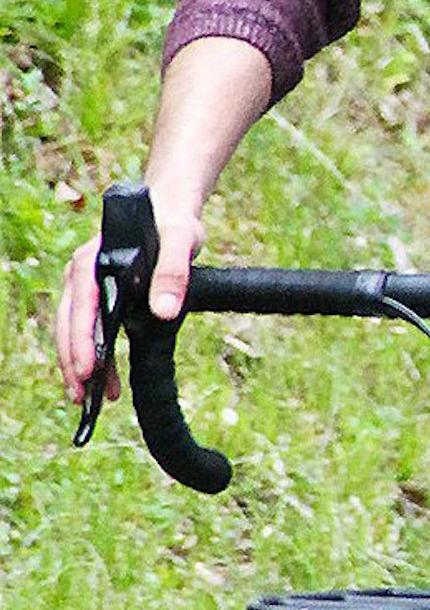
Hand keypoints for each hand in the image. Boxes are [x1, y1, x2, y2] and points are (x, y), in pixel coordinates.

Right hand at [55, 203, 204, 405]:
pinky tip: (104, 380)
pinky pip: (88, 328)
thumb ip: (173, 273)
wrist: (169, 209)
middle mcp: (81, 273)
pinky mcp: (98, 294)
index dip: (81, 341)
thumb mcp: (180, 241)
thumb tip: (166, 312)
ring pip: (74, 330)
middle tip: (80, 399)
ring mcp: (86, 285)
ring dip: (80, 365)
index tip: (87, 372)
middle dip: (73, 363)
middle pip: (69, 324)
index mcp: (93, 261)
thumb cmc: (172, 223)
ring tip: (89, 400)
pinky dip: (93, 354)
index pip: (81, 307)